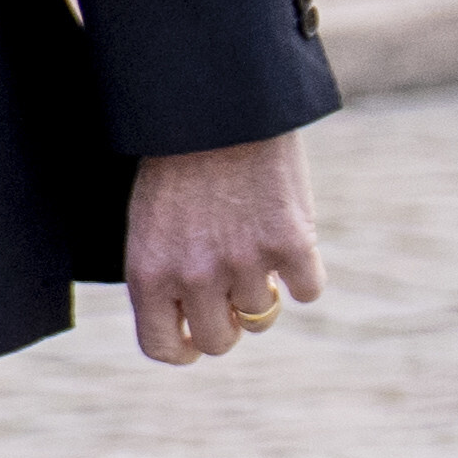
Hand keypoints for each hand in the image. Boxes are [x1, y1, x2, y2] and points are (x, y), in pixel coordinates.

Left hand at [125, 134, 321, 363]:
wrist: (217, 108)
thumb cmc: (175, 159)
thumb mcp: (149, 222)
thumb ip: (165, 272)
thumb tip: (189, 316)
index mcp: (148, 274)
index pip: (163, 347)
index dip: (183, 349)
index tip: (195, 341)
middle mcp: (194, 277)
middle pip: (219, 341)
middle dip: (228, 326)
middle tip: (232, 301)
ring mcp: (244, 263)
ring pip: (263, 315)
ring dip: (263, 291)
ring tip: (254, 252)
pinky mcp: (291, 243)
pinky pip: (309, 289)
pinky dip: (304, 274)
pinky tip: (292, 246)